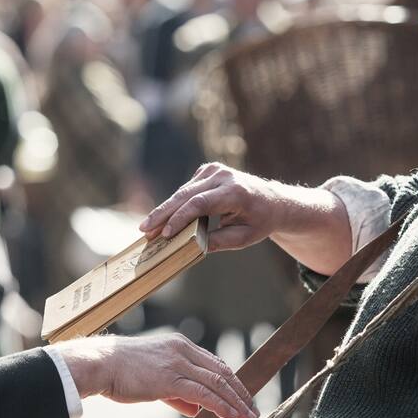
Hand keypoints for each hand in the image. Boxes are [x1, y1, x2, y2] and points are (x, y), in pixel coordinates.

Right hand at [53, 334, 257, 417]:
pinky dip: (220, 405)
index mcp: (179, 346)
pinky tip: (230, 415)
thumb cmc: (120, 372)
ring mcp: (177, 363)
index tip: (242, 397)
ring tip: (247, 416)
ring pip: (217, 382)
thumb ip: (176, 392)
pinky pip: (203, 393)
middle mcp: (183, 351)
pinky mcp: (170, 378)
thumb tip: (194, 406)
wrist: (100, 364)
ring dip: (235, 401)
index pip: (214, 364)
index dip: (231, 382)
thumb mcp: (153, 378)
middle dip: (240, 393)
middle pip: (222, 372)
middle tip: (251, 409)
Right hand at [140, 163, 287, 252]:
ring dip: (165, 210)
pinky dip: (176, 204)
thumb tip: (192, 247)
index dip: (179, 218)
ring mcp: (215, 170)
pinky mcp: (208, 170)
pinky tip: (165, 219)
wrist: (273, 201)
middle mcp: (223, 176)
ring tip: (148, 228)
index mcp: (235, 192)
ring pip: (183, 192)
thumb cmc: (259, 222)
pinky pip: (187, 189)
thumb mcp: (244, 238)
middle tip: (144, 229)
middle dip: (162, 213)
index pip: (200, 203)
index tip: (164, 234)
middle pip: (185, 195)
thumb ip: (220, 242)